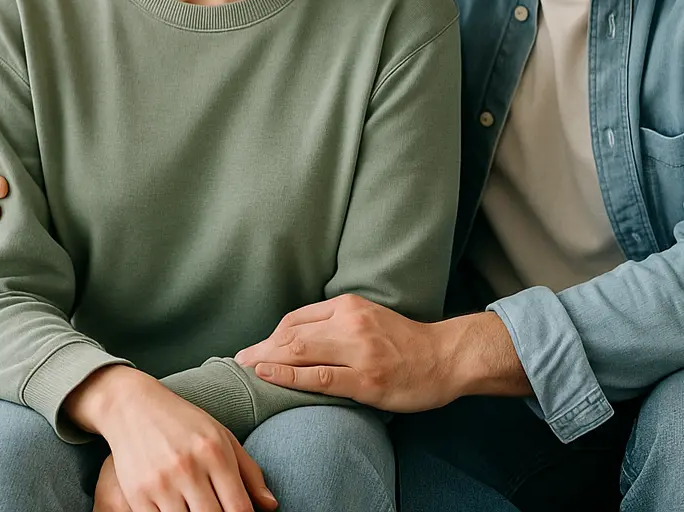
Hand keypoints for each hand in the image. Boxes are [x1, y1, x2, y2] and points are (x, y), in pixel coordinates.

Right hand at [68, 365, 277, 511]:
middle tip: (217, 511)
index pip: (239, 508)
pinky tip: (178, 510)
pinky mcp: (137, 495)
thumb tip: (271, 506)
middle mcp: (189, 468)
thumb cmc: (184, 422)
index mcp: (215, 452)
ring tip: (198, 508)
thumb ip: (249, 471)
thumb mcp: (222, 436)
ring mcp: (161, 483)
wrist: (133, 407)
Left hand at [235, 295, 529, 412]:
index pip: (297, 318)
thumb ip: (338, 323)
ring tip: (246, 371)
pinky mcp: (365, 379)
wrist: (445, 357)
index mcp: (350, 305)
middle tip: (238, 361)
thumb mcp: (370, 318)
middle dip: (261, 348)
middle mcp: (352, 322)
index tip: (256, 350)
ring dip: (267, 362)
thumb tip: (299, 338)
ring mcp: (359, 351)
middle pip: (293, 333)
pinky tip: (269, 376)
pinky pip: (319, 377)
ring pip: (300, 352)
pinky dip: (288, 376)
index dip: (271, 336)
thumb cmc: (406, 343)